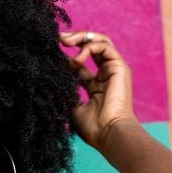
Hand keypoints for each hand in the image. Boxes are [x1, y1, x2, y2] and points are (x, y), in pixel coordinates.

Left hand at [60, 30, 134, 149]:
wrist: (109, 134)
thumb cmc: (93, 127)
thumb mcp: (73, 107)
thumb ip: (67, 90)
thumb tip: (54, 76)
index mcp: (95, 85)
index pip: (80, 63)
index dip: (66, 55)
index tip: (52, 51)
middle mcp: (105, 75)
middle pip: (91, 47)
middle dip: (75, 39)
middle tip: (58, 38)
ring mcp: (114, 70)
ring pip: (100, 41)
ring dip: (81, 38)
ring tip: (65, 41)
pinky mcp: (120, 68)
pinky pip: (105, 47)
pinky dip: (90, 47)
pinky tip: (77, 59)